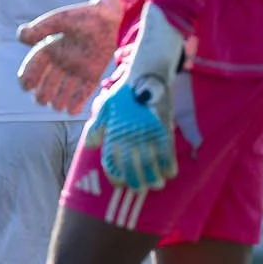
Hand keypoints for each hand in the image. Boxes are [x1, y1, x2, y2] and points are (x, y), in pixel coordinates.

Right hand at [17, 0, 121, 115]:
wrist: (111, 17)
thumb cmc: (84, 16)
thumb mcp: (61, 20)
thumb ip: (42, 28)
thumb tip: (20, 37)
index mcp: (50, 49)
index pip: (33, 67)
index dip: (27, 78)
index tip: (26, 86)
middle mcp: (61, 62)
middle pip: (46, 85)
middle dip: (42, 94)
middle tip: (42, 99)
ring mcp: (76, 70)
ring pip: (62, 92)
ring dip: (58, 102)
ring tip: (57, 105)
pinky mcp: (92, 75)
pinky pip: (82, 93)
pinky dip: (76, 104)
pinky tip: (72, 110)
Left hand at [81, 2, 183, 190]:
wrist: (146, 73)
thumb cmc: (124, 91)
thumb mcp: (105, 106)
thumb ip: (97, 127)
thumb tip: (91, 147)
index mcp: (113, 131)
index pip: (112, 162)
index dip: (116, 177)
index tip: (121, 184)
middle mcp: (128, 135)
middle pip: (132, 167)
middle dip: (136, 181)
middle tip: (140, 189)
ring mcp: (146, 131)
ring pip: (150, 162)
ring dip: (153, 177)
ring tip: (156, 186)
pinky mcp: (163, 126)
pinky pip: (167, 150)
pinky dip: (169, 164)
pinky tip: (171, 174)